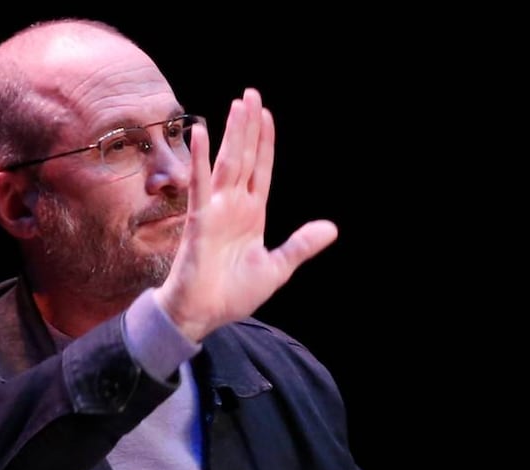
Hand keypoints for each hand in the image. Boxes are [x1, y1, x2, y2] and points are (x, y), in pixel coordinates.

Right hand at [155, 88, 338, 342]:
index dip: (265, 143)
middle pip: (244, 157)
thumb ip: (300, 245)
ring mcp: (215, 209)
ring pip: (227, 162)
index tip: (267, 115)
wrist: (202, 315)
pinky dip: (201, 159)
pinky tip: (202, 134)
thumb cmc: (231, 295)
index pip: (261, 170)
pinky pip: (200, 184)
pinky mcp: (199, 219)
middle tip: (251, 94)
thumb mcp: (275, 268)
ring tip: (238, 104)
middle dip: (249, 126)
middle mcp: (233, 205)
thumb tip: (331, 228)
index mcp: (251, 214)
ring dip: (233, 133)